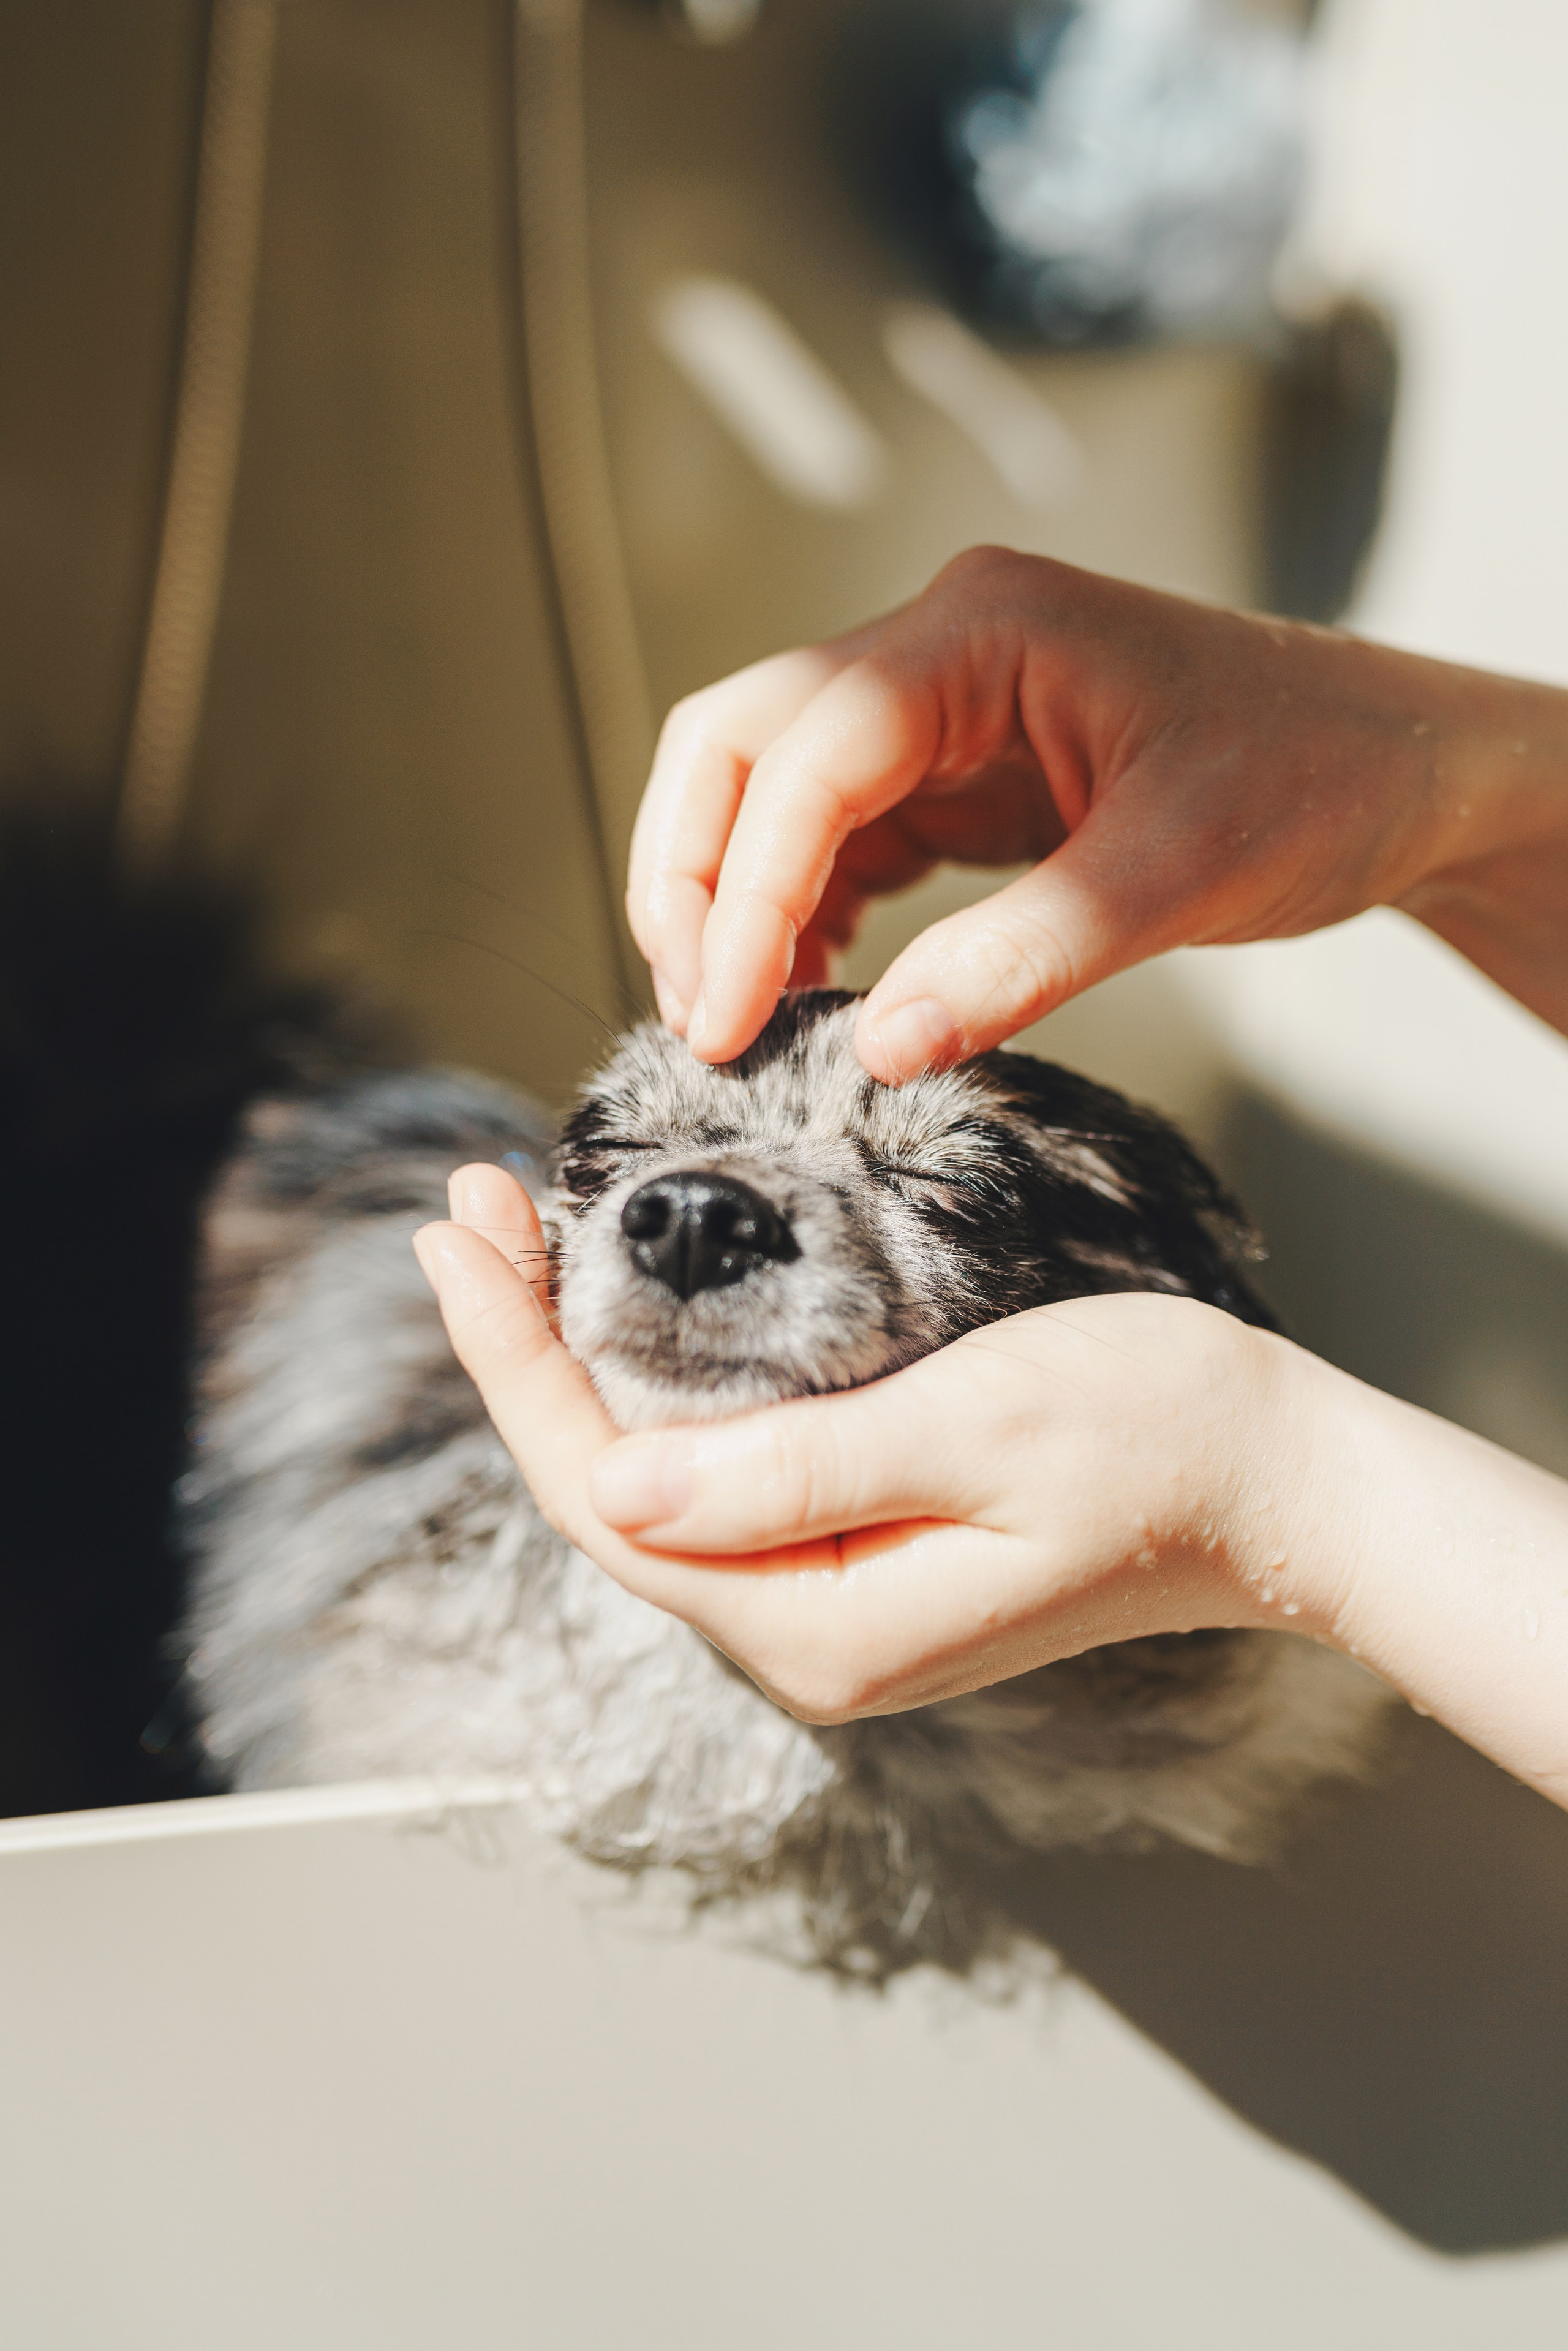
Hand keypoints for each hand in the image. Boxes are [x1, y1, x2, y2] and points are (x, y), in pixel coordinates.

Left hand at [416, 1164, 1567, 1806]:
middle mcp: (804, 1641)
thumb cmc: (1155, 1437)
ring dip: (574, 1363)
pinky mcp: (857, 1564)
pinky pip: (713, 1482)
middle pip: (607, 1492)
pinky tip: (620, 1321)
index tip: (455, 1235)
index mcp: (820, 1628)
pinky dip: (651, 1389)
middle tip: (463, 1210)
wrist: (1280, 1484)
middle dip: (522, 1351)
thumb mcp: (974, 1430)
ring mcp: (830, 1609)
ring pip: (652, 1484)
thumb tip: (614, 1486)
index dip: (511, 1363)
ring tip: (514, 1244)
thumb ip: (791, 1472)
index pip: (603, 1495)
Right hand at [626, 548, 1567, 1076]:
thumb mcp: (1177, 873)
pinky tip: (806, 992)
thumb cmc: (1313, 779)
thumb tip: (880, 1052)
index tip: (721, 1017)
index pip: (808, 751)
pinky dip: (797, 912)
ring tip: (737, 1023)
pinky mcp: (952, 767)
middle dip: (692, 880)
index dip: (742, 890)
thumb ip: (1021, 961)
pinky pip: (834, 833)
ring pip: (767, 788)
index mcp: (987, 630)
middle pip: (740, 742)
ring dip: (730, 901)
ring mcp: (939, 704)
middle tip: (695, 1019)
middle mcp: (940, 648)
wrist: (1394, 766)